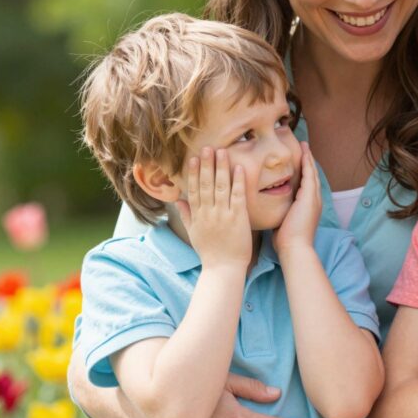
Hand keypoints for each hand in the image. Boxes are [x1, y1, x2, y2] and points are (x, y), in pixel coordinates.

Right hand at [179, 147, 251, 267]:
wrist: (223, 269)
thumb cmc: (209, 252)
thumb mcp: (193, 233)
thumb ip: (186, 215)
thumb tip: (178, 200)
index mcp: (197, 215)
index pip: (193, 190)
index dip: (192, 173)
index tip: (193, 158)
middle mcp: (208, 212)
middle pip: (205, 184)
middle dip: (206, 165)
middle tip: (207, 148)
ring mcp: (223, 214)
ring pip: (220, 186)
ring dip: (221, 168)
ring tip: (222, 151)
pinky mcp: (238, 218)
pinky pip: (237, 196)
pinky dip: (238, 181)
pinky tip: (239, 168)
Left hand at [274, 143, 321, 254]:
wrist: (294, 248)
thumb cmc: (286, 240)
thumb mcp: (284, 222)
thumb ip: (281, 212)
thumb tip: (270, 208)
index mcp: (308, 206)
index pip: (307, 184)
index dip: (304, 171)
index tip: (298, 160)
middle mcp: (314, 200)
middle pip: (312, 175)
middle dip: (308, 161)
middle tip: (304, 147)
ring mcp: (314, 198)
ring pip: (312, 172)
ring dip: (308, 158)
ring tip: (304, 145)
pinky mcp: (310, 197)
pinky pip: (309, 174)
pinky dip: (307, 163)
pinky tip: (304, 152)